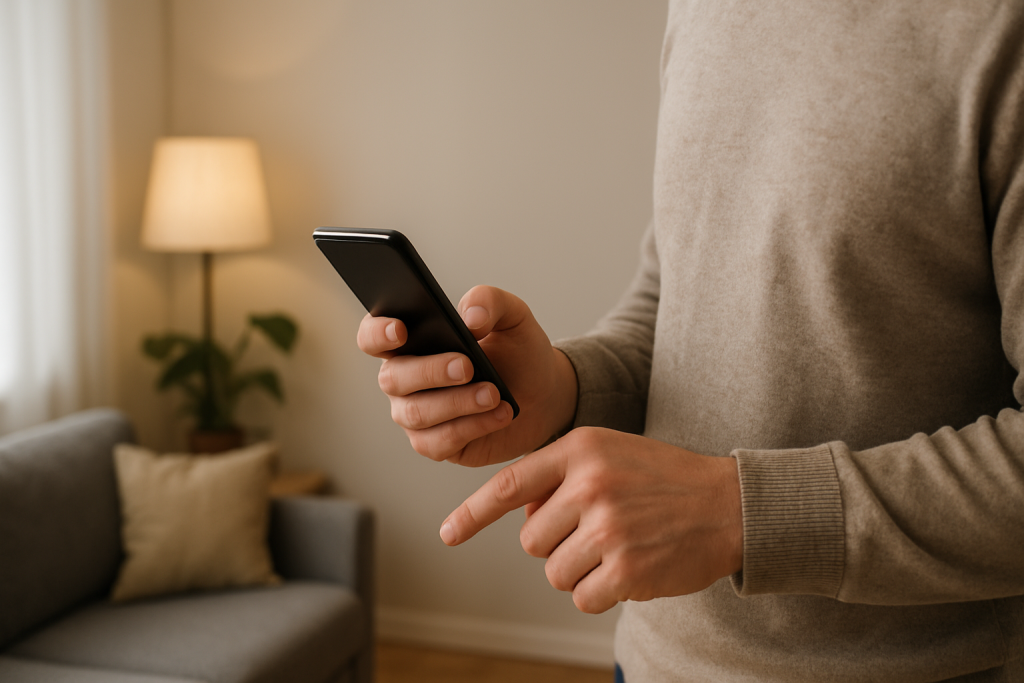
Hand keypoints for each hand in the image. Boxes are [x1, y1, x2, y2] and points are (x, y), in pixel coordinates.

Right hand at [356, 286, 577, 466]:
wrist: (544, 393)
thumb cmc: (518, 352)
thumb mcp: (513, 317)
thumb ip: (489, 302)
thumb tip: (469, 317)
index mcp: (412, 340)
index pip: (373, 336)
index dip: (377, 333)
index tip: (401, 330)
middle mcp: (405, 379)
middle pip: (393, 378)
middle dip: (430, 371)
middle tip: (467, 366)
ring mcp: (417, 414)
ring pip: (416, 413)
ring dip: (457, 402)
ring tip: (494, 393)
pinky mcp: (436, 444)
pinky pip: (438, 442)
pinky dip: (471, 427)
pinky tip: (499, 414)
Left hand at [439, 427, 743, 612]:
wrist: (729, 504)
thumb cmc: (664, 479)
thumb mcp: (610, 453)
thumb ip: (562, 475)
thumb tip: (523, 516)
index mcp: (580, 448)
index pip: (509, 484)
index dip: (472, 514)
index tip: (447, 535)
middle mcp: (589, 484)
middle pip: (531, 541)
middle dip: (557, 545)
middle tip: (600, 531)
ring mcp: (607, 527)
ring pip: (554, 571)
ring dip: (580, 570)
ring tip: (620, 547)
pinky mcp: (626, 568)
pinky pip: (581, 597)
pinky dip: (600, 592)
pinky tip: (631, 569)